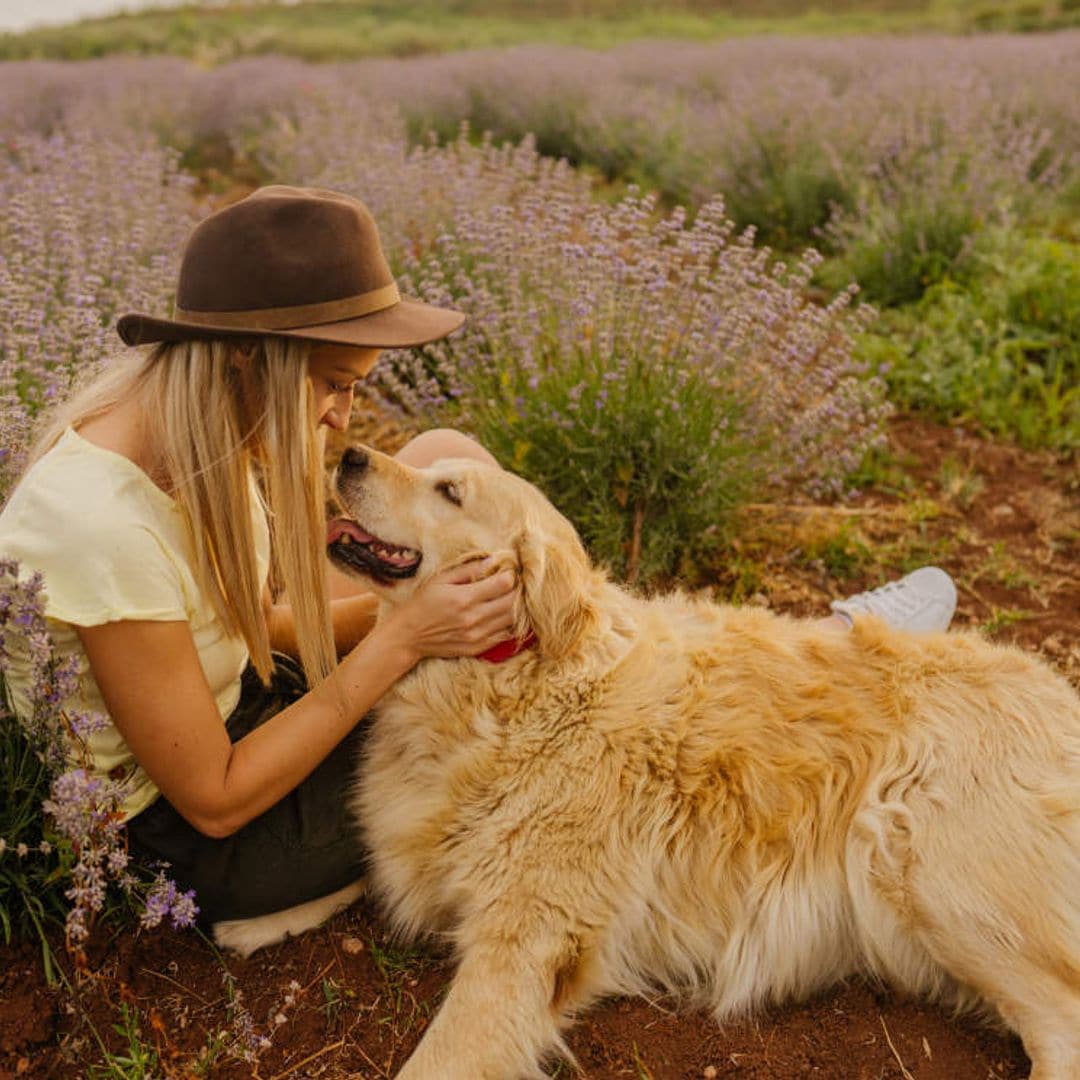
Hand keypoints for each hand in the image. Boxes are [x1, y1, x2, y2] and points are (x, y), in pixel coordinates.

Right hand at [379, 556, 518, 663]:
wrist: (408, 636)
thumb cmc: (422, 603)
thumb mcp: (441, 579)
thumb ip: (469, 569)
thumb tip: (493, 560)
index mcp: (464, 598)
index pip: (504, 584)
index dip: (510, 574)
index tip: (507, 571)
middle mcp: (473, 618)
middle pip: (513, 602)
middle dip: (516, 589)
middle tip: (512, 583)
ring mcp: (477, 636)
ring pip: (512, 619)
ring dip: (515, 606)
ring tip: (507, 597)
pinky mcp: (477, 648)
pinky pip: (504, 635)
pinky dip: (507, 623)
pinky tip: (500, 614)